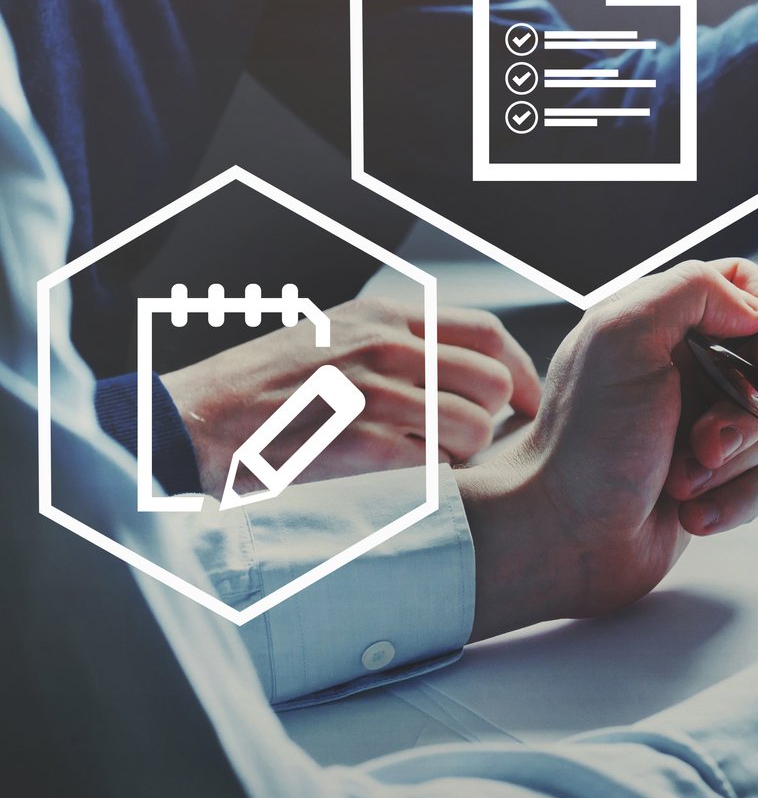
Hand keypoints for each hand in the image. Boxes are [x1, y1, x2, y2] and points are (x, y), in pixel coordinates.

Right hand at [161, 299, 542, 497]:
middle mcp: (382, 345)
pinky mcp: (355, 442)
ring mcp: (370, 392)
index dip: (520, 371)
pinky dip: (429, 481)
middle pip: (491, 381)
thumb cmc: (264, 391)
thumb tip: (468, 367)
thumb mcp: (334, 338)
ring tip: (430, 464)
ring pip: (472, 428)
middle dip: (493, 419)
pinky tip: (400, 482)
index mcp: (382, 316)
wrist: (189, 425)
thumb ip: (397, 344)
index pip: (487, 333)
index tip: (527, 401)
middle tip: (473, 443)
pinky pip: (433, 465)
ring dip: (463, 456)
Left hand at [456, 259, 757, 640]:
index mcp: (660, 325)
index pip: (741, 285)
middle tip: (704, 438)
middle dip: (746, 410)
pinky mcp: (710, 479)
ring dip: (729, 461)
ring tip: (680, 480)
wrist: (562, 537)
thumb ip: (692, 291)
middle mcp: (681, 370)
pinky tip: (690, 513)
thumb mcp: (624, 338)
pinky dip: (731, 500)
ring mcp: (697, 425)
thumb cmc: (584, 442)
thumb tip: (755, 307)